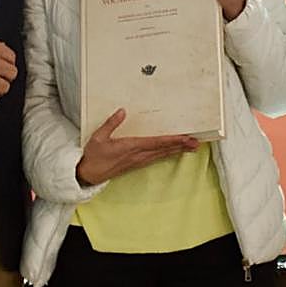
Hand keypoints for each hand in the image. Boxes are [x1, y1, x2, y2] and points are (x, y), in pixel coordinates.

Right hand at [76, 108, 199, 185]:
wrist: (88, 175)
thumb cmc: (93, 156)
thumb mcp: (98, 137)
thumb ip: (111, 123)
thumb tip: (122, 111)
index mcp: (130, 147)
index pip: (156, 142)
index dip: (172, 140)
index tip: (185, 138)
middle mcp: (138, 155)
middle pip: (164, 149)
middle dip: (181, 145)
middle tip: (196, 142)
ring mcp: (138, 161)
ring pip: (162, 154)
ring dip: (177, 150)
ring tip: (190, 147)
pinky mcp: (136, 164)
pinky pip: (156, 158)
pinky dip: (167, 154)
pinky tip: (173, 153)